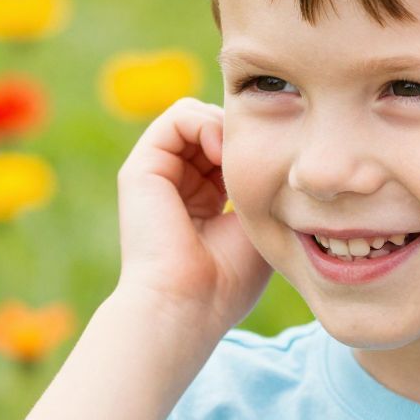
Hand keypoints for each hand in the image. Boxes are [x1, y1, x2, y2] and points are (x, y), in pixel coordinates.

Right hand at [114, 97, 271, 334]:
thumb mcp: (259, 224)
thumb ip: (264, 184)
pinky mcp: (141, 167)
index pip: (231, 149)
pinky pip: (178, 115)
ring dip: (226, 126)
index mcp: (206, 201)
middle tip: (260, 157)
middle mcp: (179, 185)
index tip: (277, 169)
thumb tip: (276, 143)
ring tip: (238, 157)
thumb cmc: (229, 279)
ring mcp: (159, 175)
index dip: (257, 147)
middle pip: (215, 127)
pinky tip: (221, 151)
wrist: (187, 303)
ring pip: (197, 116)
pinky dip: (205, 123)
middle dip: (242, 133)